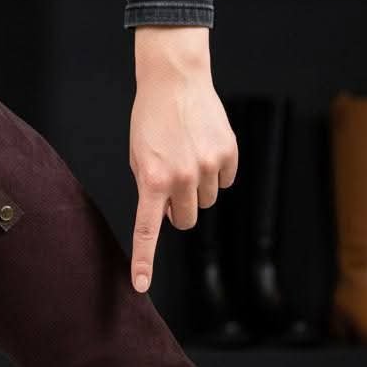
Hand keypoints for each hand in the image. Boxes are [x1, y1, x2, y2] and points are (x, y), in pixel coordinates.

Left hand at [129, 26, 237, 292]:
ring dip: (199, 188)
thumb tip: (170, 215)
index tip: (140, 287)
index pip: (147, 231)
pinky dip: (218, 171)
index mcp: (152, 180)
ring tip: (188, 157)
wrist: (175, 80)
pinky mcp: (228, 154)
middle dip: (180, 210)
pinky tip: (205, 148)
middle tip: (173, 185)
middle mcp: (182, 177)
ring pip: (207, 202)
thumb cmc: (151, 120)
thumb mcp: (138, 157)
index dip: (145, 261)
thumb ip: (150, 189)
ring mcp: (208, 166)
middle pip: (186, 220)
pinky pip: (226, 181)